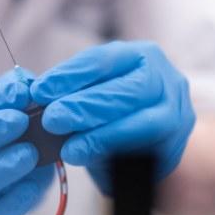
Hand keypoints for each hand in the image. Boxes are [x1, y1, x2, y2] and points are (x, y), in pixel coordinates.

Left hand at [30, 41, 194, 193]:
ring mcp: (177, 113)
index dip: (69, 76)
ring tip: (68, 149)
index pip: (104, 60)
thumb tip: (36, 96)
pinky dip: (116, 155)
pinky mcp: (177, 146)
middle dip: (85, 106)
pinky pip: (148, 151)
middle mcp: (165, 80)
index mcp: (141, 56)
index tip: (40, 91)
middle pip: (127, 90)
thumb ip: (71, 93)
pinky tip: (89, 158)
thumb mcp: (94, 93)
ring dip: (101, 136)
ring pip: (143, 122)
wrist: (152, 146)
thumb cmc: (115, 113)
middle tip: (52, 120)